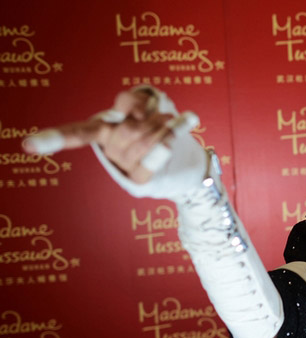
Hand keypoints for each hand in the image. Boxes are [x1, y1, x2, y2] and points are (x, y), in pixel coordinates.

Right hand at [22, 88, 196, 183]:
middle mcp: (108, 151)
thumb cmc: (157, 126)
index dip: (52, 138)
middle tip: (163, 115)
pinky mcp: (142, 180)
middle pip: (127, 127)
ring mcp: (124, 168)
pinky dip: (172, 134)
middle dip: (150, 116)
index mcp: (101, 132)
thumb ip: (132, 99)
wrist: (185, 164)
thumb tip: (129, 113)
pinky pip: (156, 155)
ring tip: (171, 121)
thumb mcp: (145, 104)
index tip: (27, 146)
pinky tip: (188, 118)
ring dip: (163, 124)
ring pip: (143, 138)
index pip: (74, 134)